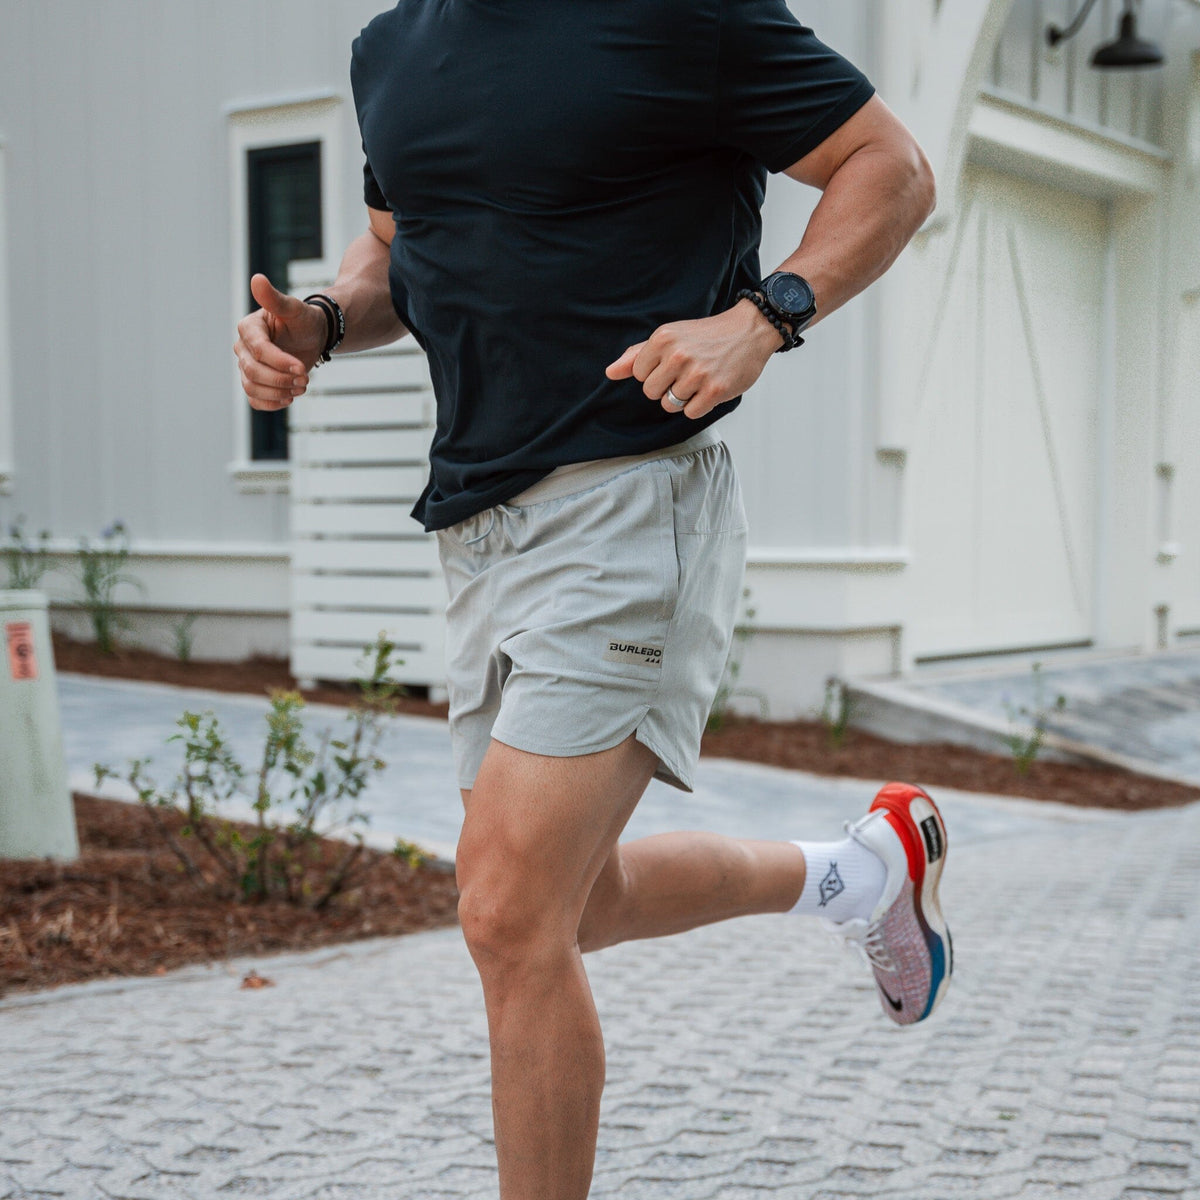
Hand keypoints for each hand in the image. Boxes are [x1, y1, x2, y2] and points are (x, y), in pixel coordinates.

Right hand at [233, 274, 328, 410]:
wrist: (313, 336)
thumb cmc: (304, 320)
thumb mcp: (294, 309)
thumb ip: (275, 299)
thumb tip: (257, 279)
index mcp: (249, 328)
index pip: (259, 351)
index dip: (280, 362)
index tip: (302, 369)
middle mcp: (243, 347)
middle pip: (253, 372)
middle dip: (281, 379)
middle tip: (305, 380)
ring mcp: (247, 366)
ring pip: (252, 388)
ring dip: (278, 393)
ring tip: (301, 388)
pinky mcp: (255, 382)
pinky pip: (254, 399)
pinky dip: (271, 404)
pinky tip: (289, 398)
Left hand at [605, 299, 783, 418]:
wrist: (749, 330)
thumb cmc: (706, 336)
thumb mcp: (669, 337)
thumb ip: (637, 355)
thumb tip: (610, 373)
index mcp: (662, 338)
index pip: (638, 375)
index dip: (654, 373)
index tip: (673, 362)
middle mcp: (677, 355)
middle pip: (651, 392)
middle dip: (666, 387)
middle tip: (687, 372)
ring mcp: (697, 374)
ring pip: (669, 405)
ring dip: (683, 397)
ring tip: (700, 379)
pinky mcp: (714, 390)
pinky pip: (690, 413)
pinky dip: (698, 406)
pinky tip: (709, 388)